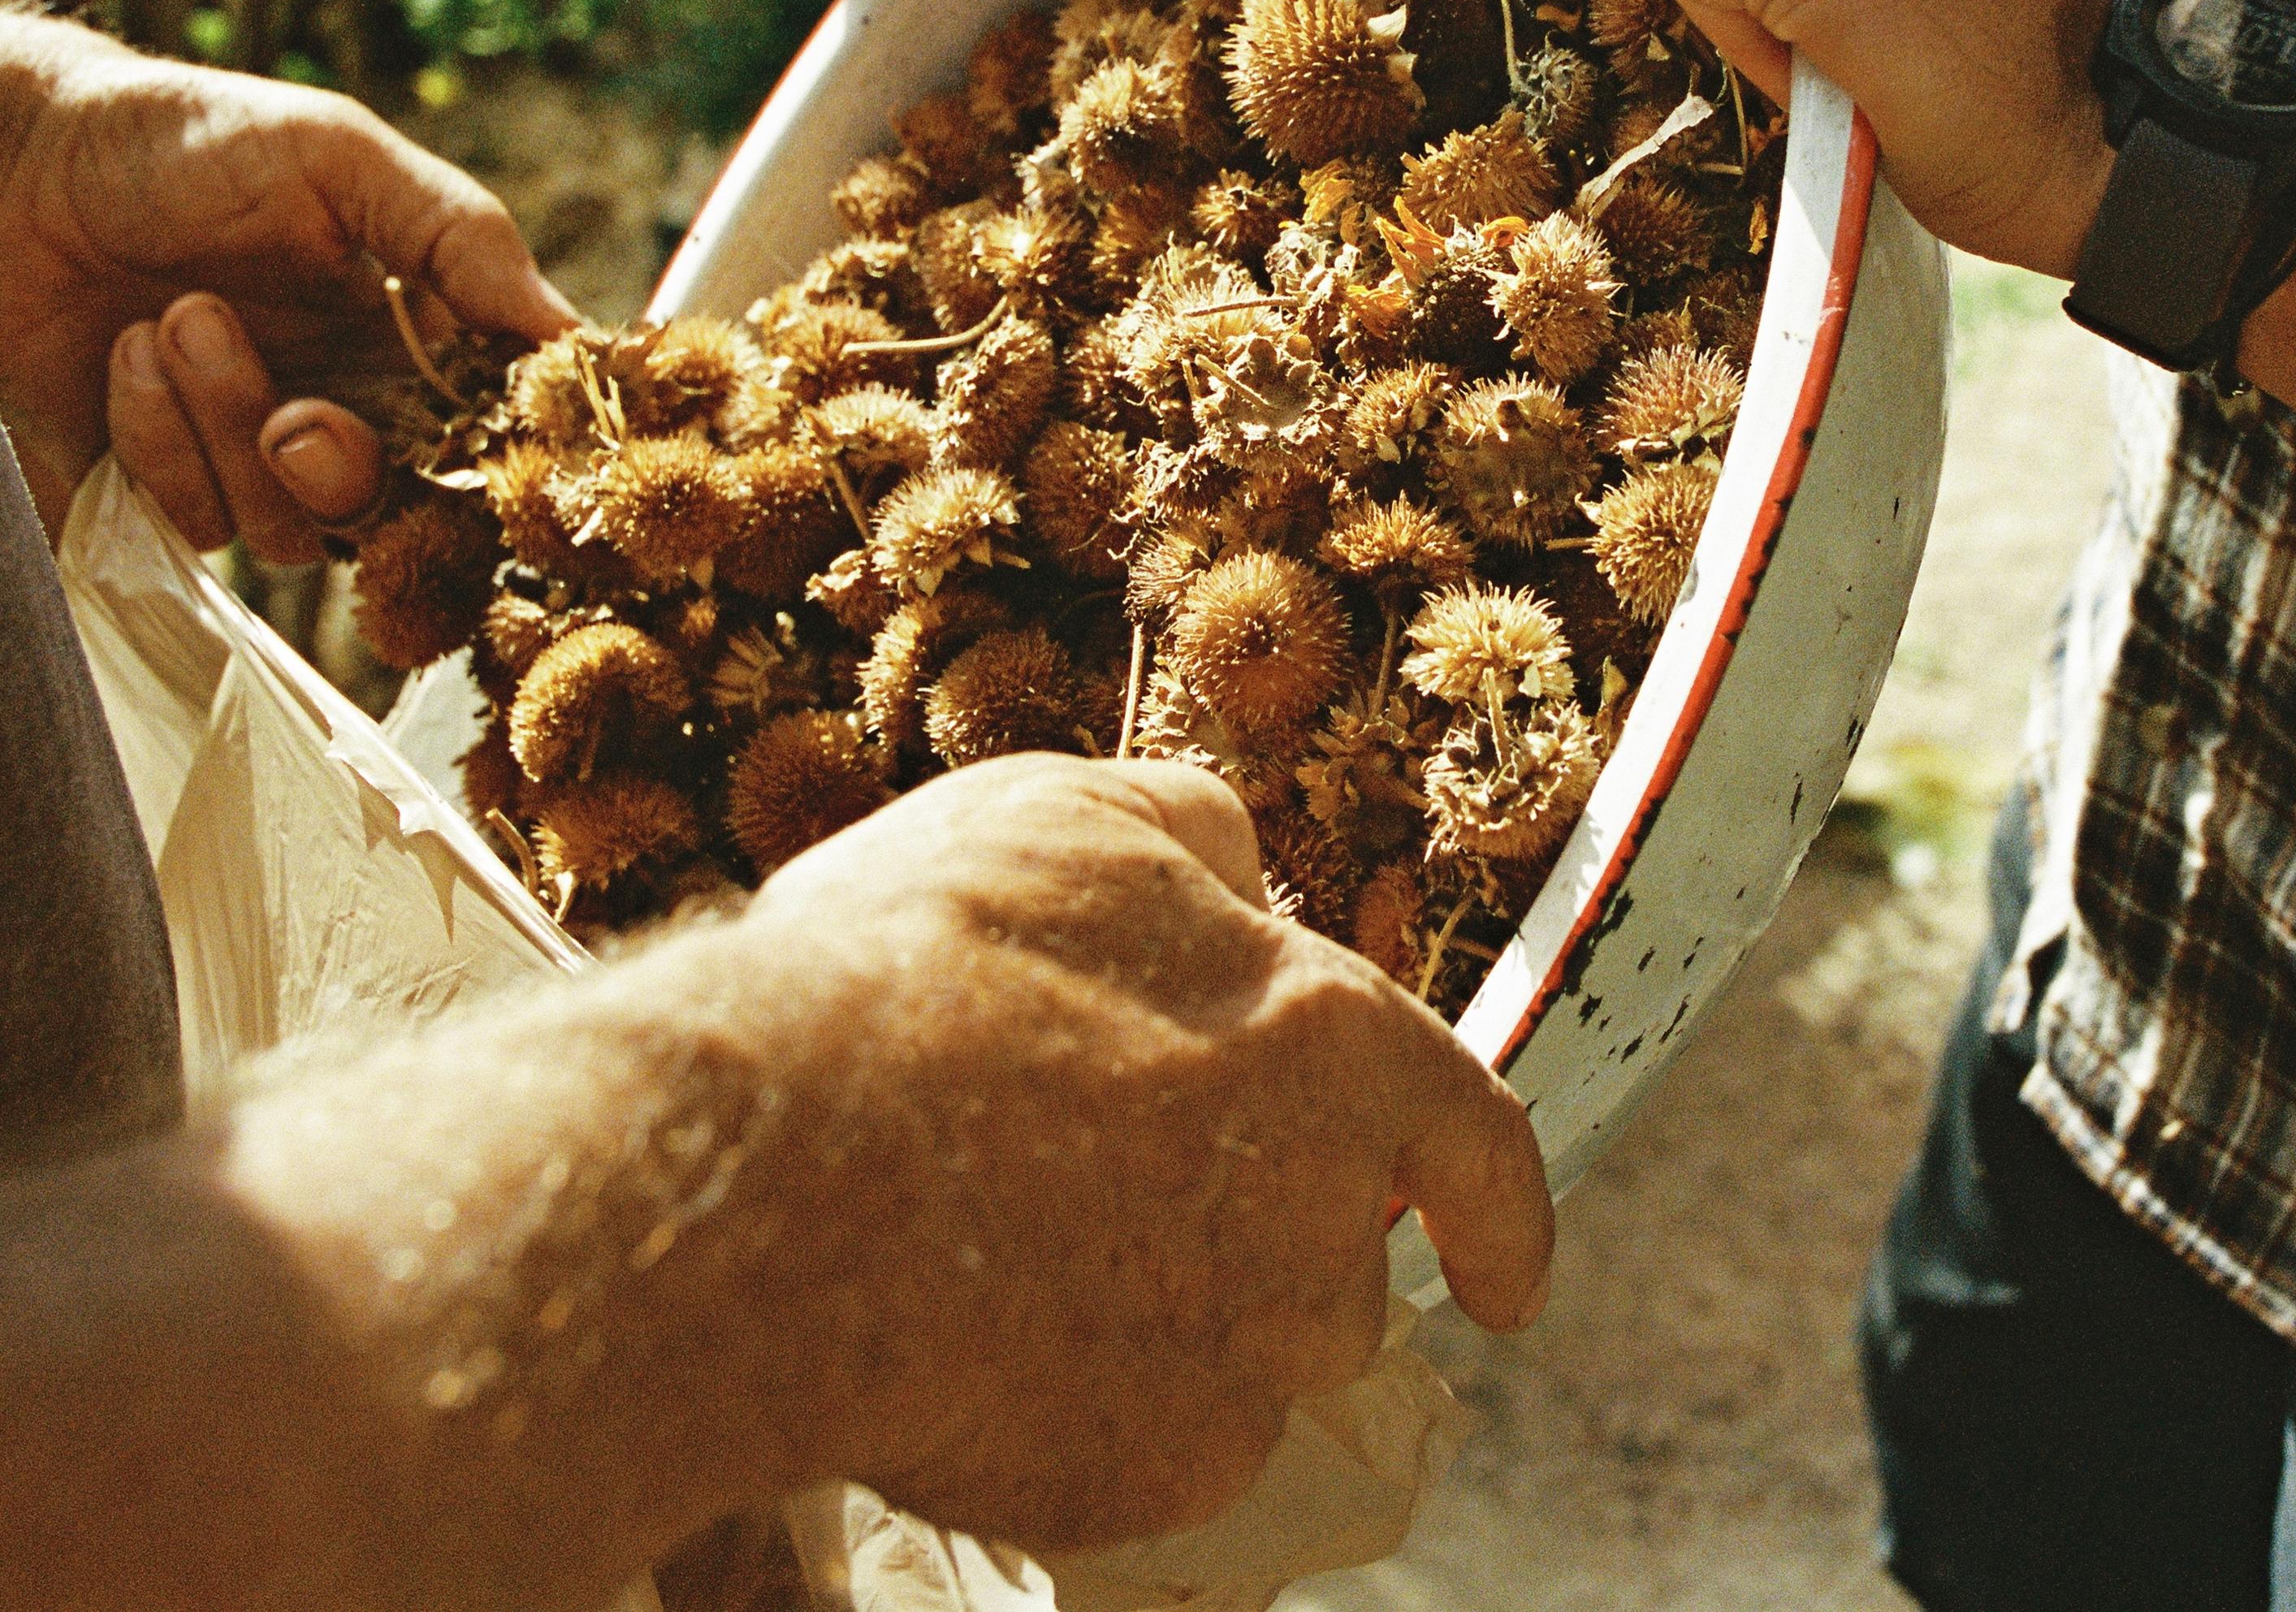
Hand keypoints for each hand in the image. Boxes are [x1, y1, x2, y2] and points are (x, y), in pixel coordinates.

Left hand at [0, 38, 570, 556]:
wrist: (14, 168)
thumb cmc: (188, 142)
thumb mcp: (341, 156)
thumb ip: (459, 238)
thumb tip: (569, 332)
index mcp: (414, 334)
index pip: (495, 428)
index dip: (497, 454)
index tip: (478, 441)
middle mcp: (351, 405)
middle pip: (403, 511)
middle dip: (346, 469)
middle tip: (297, 417)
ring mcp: (256, 456)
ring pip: (295, 528)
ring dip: (228, 424)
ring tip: (176, 321)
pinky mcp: (167, 486)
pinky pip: (195, 516)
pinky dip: (156, 435)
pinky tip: (124, 354)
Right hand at [748, 754, 1551, 1548]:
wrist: (783, 1174)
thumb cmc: (924, 966)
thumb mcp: (1067, 815)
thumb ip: (1190, 837)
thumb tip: (1238, 874)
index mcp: (1334, 1045)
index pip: (1475, 1138)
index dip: (1501, 1210)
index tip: (1512, 1277)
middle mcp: (1324, 1219)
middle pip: (1333, 1258)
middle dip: (1255, 1242)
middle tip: (1104, 1197)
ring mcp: (1244, 1363)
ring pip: (1243, 1362)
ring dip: (1168, 1323)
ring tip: (1015, 1257)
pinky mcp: (1153, 1479)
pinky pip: (1146, 1453)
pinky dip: (1083, 1412)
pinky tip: (981, 1344)